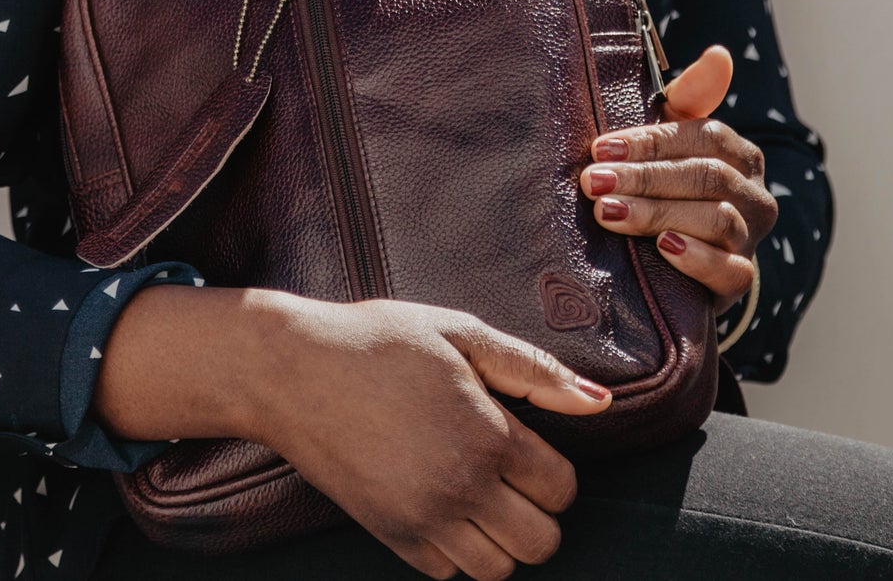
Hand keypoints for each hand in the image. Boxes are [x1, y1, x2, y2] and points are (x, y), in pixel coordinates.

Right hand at [246, 293, 610, 578]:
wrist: (291, 370)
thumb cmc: (380, 341)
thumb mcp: (462, 335)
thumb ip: (536, 373)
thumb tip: (601, 402)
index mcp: (486, 435)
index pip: (562, 489)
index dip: (555, 469)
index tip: (529, 447)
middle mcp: (459, 487)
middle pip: (541, 543)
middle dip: (539, 513)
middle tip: (511, 477)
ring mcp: (421, 518)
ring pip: (498, 570)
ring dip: (501, 538)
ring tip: (480, 496)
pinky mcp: (388, 535)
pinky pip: (446, 573)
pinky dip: (456, 551)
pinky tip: (443, 506)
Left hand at [580, 45, 775, 314]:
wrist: (683, 268)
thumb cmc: (672, 191)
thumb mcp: (674, 144)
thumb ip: (689, 99)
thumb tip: (720, 54)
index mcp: (740, 155)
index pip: (705, 136)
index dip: (652, 141)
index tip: (601, 149)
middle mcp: (755, 194)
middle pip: (707, 176)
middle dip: (645, 177)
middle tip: (593, 182)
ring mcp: (751, 239)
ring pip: (717, 219)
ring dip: (657, 213)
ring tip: (609, 212)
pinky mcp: (740, 279)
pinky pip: (730, 269)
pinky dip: (696, 257)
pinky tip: (663, 247)